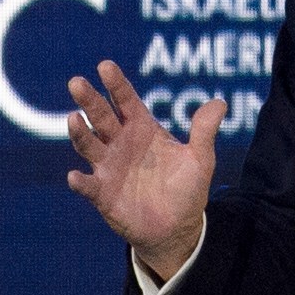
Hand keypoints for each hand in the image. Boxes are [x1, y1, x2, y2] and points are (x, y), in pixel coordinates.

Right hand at [64, 60, 223, 277]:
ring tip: (73, 118)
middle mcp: (120, 143)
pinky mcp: (103, 194)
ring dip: (80, 133)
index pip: (125, 100)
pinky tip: (75, 177)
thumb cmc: (186, 189)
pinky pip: (89, 186)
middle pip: (101, 117)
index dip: (116, 84)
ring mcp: (109, 168)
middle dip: (89, 100)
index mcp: (142, 129)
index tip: (105, 66)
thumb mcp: (200, 159)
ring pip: (89, 145)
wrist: (178, 228)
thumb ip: (204, 131)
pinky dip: (81, 182)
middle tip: (77, 82)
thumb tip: (220, 103)